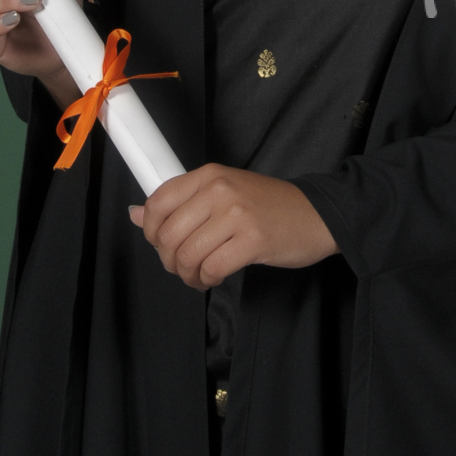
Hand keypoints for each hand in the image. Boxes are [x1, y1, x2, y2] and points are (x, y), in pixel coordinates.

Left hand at [130, 164, 339, 288]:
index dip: (150, 231)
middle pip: (168, 235)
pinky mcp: (253, 240)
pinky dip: (207, 280)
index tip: (160, 243)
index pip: (158, 202)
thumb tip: (137, 214)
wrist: (318, 214)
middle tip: (182, 266)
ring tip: (199, 275)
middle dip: (169, 260)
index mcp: (210, 175)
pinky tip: (214, 277)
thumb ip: (182, 203)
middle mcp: (220, 190)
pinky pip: (212, 268)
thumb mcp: (225, 193)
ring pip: (187, 255)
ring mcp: (237, 214)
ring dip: (188, 275)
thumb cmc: (271, 206)